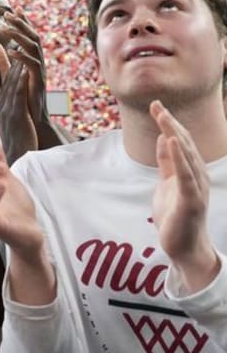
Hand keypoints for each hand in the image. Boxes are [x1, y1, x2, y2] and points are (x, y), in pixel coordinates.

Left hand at [0, 11, 48, 124]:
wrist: (33, 119)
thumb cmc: (23, 97)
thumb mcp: (10, 74)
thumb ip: (2, 60)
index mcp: (32, 60)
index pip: (29, 37)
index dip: (23, 23)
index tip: (13, 9)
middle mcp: (39, 63)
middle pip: (34, 37)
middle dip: (22, 24)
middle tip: (9, 13)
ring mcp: (40, 71)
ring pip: (34, 48)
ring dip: (21, 36)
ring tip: (8, 27)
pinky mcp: (39, 81)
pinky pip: (32, 65)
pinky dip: (22, 56)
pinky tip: (11, 50)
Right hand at [0, 41, 36, 162]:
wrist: (19, 159)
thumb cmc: (20, 142)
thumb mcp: (16, 122)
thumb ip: (13, 111)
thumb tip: (12, 98)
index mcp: (3, 105)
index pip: (7, 78)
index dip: (11, 60)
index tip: (17, 43)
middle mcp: (2, 105)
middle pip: (7, 76)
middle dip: (12, 56)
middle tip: (16, 37)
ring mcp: (7, 110)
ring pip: (11, 84)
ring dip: (15, 64)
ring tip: (20, 48)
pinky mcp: (14, 117)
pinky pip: (16, 96)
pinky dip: (19, 81)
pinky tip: (24, 70)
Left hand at [150, 101, 217, 285]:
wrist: (184, 248)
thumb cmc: (175, 216)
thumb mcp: (166, 183)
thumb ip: (166, 163)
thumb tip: (162, 138)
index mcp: (189, 171)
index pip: (179, 142)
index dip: (168, 124)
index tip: (156, 106)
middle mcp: (196, 176)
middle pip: (183, 144)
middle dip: (170, 124)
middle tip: (156, 104)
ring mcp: (195, 188)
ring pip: (186, 156)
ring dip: (174, 135)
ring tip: (164, 117)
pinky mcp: (191, 200)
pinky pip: (185, 175)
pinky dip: (178, 158)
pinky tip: (171, 142)